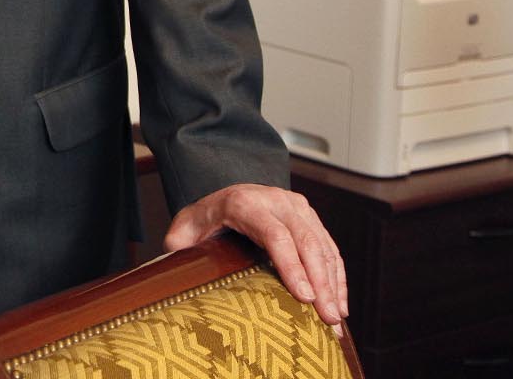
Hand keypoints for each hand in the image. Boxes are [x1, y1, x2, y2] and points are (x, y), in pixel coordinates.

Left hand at [165, 183, 347, 331]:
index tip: (304, 298)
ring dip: (333, 285)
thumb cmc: (205, 217)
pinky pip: (329, 248)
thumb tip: (173, 263)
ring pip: (322, 246)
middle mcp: (275, 200)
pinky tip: (340, 304)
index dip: (291, 266)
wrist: (224, 191)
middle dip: (320, 283)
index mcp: (244, 202)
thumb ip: (179, 243)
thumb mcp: (186, 226)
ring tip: (336, 320)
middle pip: (305, 242)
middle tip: (327, 320)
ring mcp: (297, 207)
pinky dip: (337, 277)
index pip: (275, 235)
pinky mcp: (310, 218)